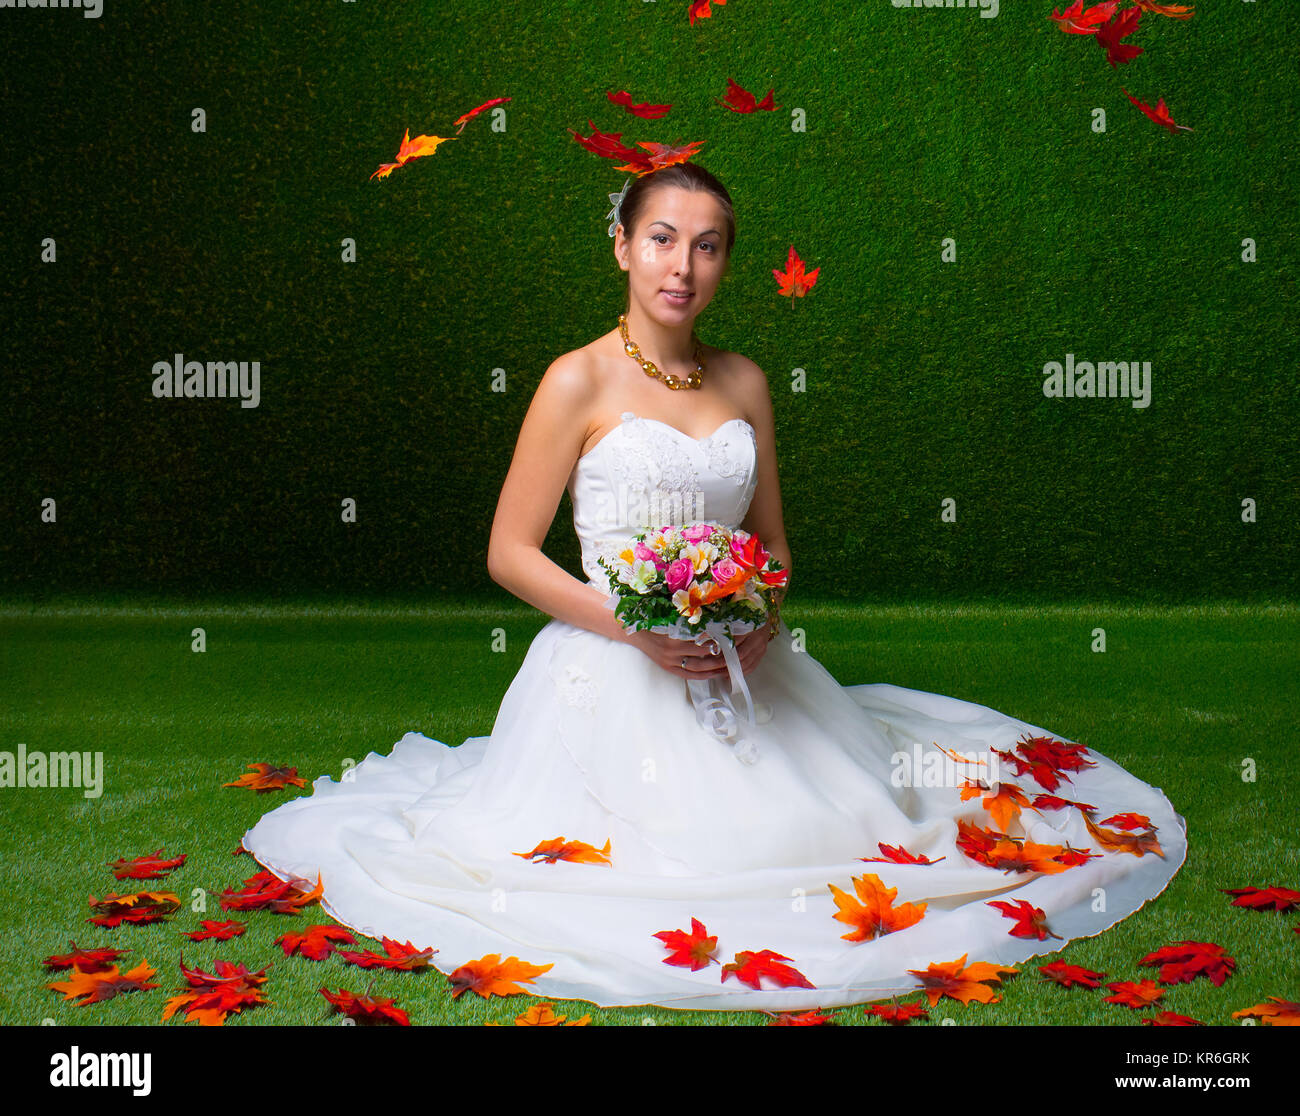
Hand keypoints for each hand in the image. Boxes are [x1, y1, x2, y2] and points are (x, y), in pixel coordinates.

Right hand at [625, 622, 772, 680]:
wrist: (631, 629)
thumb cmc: (652, 616)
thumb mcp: (670, 612)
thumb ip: (688, 614)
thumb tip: (713, 610)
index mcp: (674, 633)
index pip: (704, 638)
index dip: (720, 637)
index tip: (734, 633)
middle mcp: (673, 649)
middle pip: (704, 654)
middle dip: (722, 653)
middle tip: (738, 649)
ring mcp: (670, 661)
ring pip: (699, 667)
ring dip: (717, 666)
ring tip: (732, 663)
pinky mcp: (668, 667)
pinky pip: (690, 675)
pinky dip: (705, 675)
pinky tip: (717, 673)